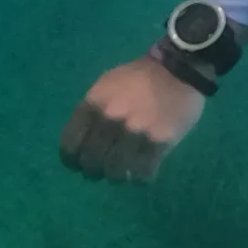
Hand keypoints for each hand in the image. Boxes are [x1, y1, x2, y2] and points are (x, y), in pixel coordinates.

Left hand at [59, 53, 206, 182]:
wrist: (177, 70)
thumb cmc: (138, 78)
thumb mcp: (107, 85)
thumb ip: (94, 110)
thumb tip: (83, 140)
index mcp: (94, 102)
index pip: (70, 143)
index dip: (72, 159)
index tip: (78, 163)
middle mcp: (110, 118)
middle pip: (91, 162)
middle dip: (94, 171)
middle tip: (103, 169)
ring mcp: (134, 131)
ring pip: (115, 172)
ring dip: (118, 175)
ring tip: (125, 170)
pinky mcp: (158, 142)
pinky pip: (142, 174)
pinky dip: (140, 178)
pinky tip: (143, 170)